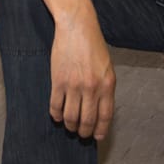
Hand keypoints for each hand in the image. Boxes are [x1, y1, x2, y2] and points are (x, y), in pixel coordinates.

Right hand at [49, 18, 116, 140]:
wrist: (77, 27)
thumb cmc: (93, 45)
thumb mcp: (107, 67)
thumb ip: (105, 88)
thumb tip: (100, 109)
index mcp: (107, 85)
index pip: (105, 116)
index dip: (100, 130)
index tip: (96, 137)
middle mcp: (92, 88)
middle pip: (87, 120)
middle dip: (83, 131)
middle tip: (80, 133)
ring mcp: (74, 85)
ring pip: (70, 117)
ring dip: (70, 125)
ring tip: (69, 126)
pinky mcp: (58, 81)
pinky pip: (56, 105)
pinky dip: (56, 115)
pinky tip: (57, 116)